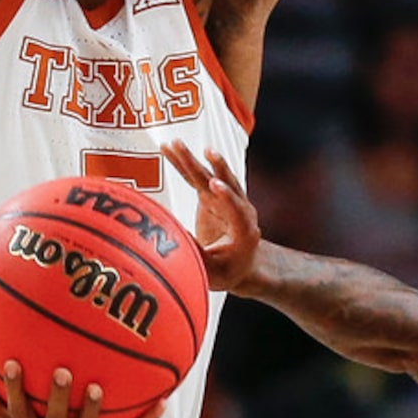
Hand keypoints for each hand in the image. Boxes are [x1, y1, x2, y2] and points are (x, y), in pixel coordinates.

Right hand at [166, 143, 260, 291]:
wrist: (242, 264)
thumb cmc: (229, 272)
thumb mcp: (214, 273)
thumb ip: (196, 256)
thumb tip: (173, 240)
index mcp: (244, 231)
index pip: (238, 210)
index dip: (227, 197)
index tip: (215, 185)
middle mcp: (239, 209)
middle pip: (222, 185)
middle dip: (208, 168)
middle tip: (195, 152)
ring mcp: (225, 200)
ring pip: (208, 176)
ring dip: (192, 160)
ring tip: (176, 143)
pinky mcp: (212, 196)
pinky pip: (197, 177)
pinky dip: (184, 164)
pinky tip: (172, 148)